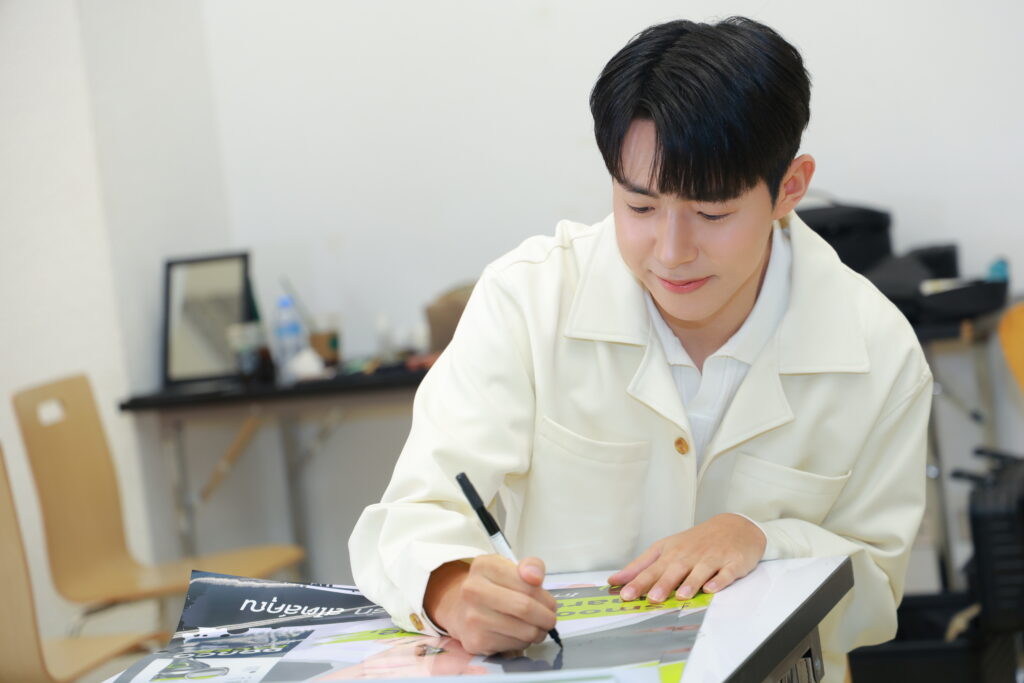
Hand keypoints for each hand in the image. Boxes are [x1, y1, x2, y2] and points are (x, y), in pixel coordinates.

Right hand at [424, 555, 556, 654]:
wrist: (460, 610)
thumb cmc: (493, 587)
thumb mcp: (510, 568)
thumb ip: (530, 566)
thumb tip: (536, 576)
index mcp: (484, 566)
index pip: (527, 583)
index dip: (545, 596)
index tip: (549, 602)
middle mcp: (473, 590)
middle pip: (525, 607)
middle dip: (546, 616)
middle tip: (550, 619)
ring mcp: (472, 617)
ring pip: (524, 630)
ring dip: (538, 631)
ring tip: (536, 627)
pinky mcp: (476, 641)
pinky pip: (515, 645)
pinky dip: (524, 642)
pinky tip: (518, 634)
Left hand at [608, 513, 765, 602]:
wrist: (734, 527)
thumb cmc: (695, 542)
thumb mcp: (666, 548)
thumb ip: (641, 566)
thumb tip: (616, 580)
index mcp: (671, 551)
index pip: (651, 567)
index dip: (637, 581)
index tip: (624, 594)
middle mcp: (689, 554)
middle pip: (674, 569)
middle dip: (662, 583)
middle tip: (651, 598)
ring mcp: (711, 558)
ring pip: (699, 571)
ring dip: (689, 583)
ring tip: (679, 596)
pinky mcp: (732, 563)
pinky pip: (725, 573)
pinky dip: (718, 581)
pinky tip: (711, 589)